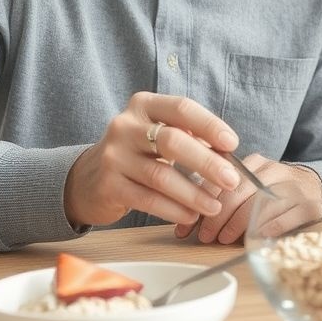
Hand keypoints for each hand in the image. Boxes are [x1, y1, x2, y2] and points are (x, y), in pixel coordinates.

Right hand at [63, 93, 242, 228]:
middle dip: (207, 162)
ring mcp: (113, 156)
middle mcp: (125, 126)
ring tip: (214, 205)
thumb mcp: (158, 135)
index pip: (181, 108)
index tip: (232, 144)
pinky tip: (190, 215)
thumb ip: (190, 138)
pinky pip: (147, 199)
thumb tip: (227, 156)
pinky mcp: (108, 186)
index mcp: (143, 105)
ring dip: (193, 193)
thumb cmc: (137, 154)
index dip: (210, 125)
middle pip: (173, 141)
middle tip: (231, 180)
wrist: (89, 178)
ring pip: (161, 175)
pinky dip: (173, 209)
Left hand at [174, 154, 321, 244]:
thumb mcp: (248, 184)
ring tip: (225, 239)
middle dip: (218, 216)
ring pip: (262, 203)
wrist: (314, 184)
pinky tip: (258, 237)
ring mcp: (293, 186)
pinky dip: (272, 227)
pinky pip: (289, 215)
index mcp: (253, 163)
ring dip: (239, 224)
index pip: (222, 181)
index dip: (201, 204)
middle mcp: (273, 170)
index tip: (186, 226)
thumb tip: (186, 219)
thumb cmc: (271, 190)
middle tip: (205, 236)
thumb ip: (221, 196)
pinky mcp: (310, 203)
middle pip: (240, 192)